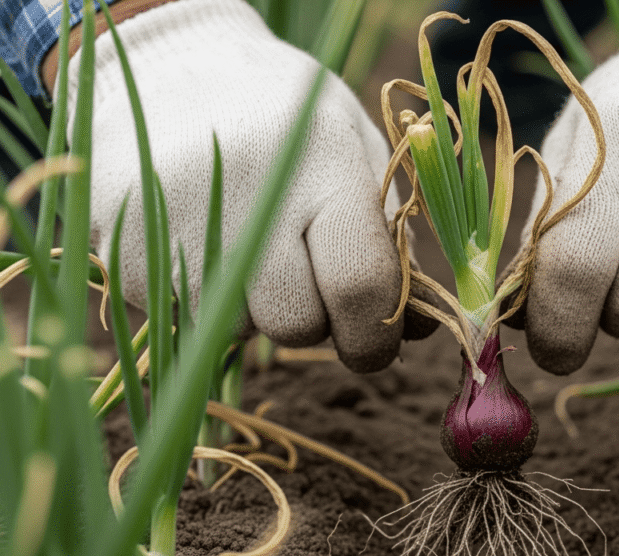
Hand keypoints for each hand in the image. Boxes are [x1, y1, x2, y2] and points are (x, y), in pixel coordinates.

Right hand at [66, 0, 422, 372]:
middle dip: (312, 322)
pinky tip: (202, 239)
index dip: (375, 336)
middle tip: (303, 278)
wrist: (165, 70)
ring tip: (246, 240)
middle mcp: (250, 193)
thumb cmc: (287, 120)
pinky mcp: (124, 246)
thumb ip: (390, 239)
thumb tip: (417, 330)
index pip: (360, 284)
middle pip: (296, 325)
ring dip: (253, 308)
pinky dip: (202, 296)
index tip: (374, 346)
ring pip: (238, 331)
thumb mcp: (354, 151)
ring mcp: (180, 222)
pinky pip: (184, 317)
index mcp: (323, 164)